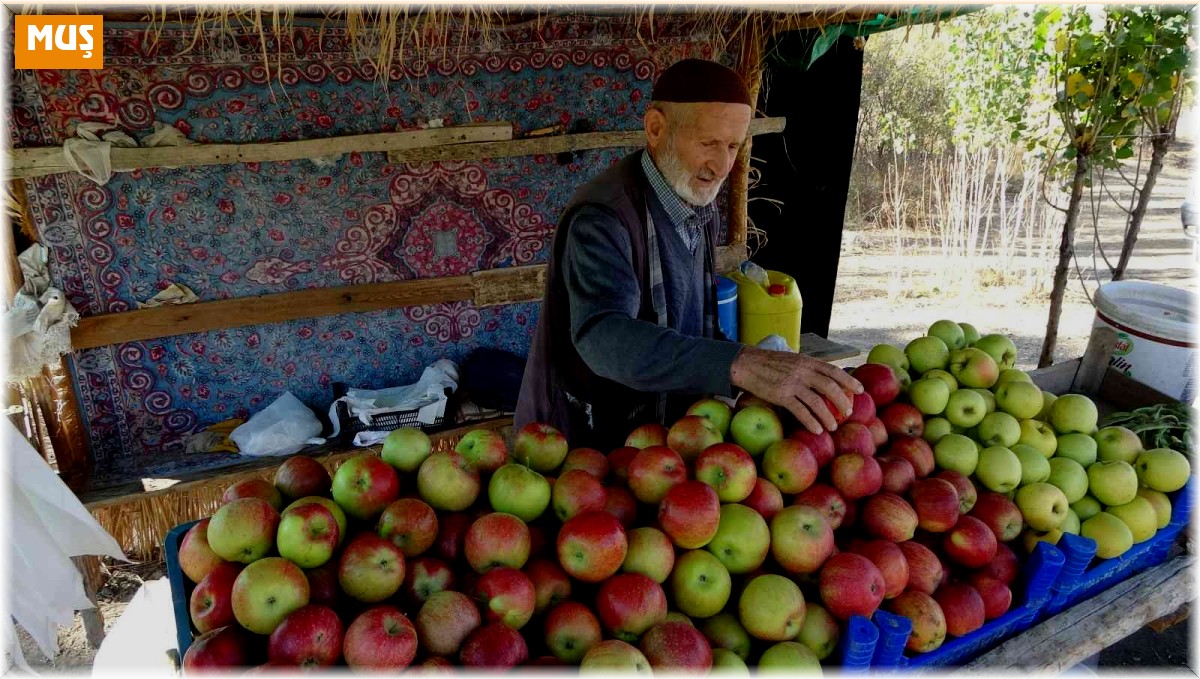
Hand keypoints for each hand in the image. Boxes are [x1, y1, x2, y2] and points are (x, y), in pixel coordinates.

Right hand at [729, 346, 862, 434]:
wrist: (746, 364)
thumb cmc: (769, 363)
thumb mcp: (792, 360)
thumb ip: (807, 368)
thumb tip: (822, 379)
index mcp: (807, 361)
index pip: (833, 370)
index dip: (849, 380)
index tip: (860, 390)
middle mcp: (803, 371)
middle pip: (830, 387)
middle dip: (842, 401)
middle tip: (848, 412)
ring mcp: (792, 383)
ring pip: (817, 402)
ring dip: (828, 416)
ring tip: (833, 427)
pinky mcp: (781, 395)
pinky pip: (801, 411)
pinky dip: (811, 422)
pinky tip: (817, 429)